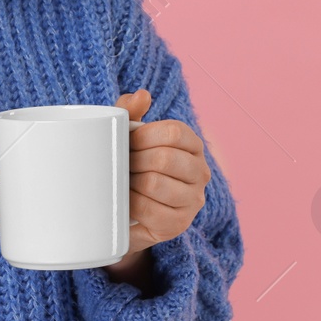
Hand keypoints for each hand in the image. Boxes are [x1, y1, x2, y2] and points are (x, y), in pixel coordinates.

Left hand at [105, 88, 210, 287]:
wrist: (126, 212)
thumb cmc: (130, 166)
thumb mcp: (128, 137)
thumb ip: (131, 112)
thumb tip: (142, 95)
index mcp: (192, 146)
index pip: (175, 132)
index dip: (144, 136)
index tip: (126, 141)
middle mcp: (200, 172)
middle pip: (164, 159)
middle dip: (133, 161)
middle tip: (120, 165)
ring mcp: (192, 201)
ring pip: (155, 184)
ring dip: (130, 183)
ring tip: (122, 183)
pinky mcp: (178, 225)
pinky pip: (149, 210)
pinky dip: (131, 204)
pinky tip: (125, 202)